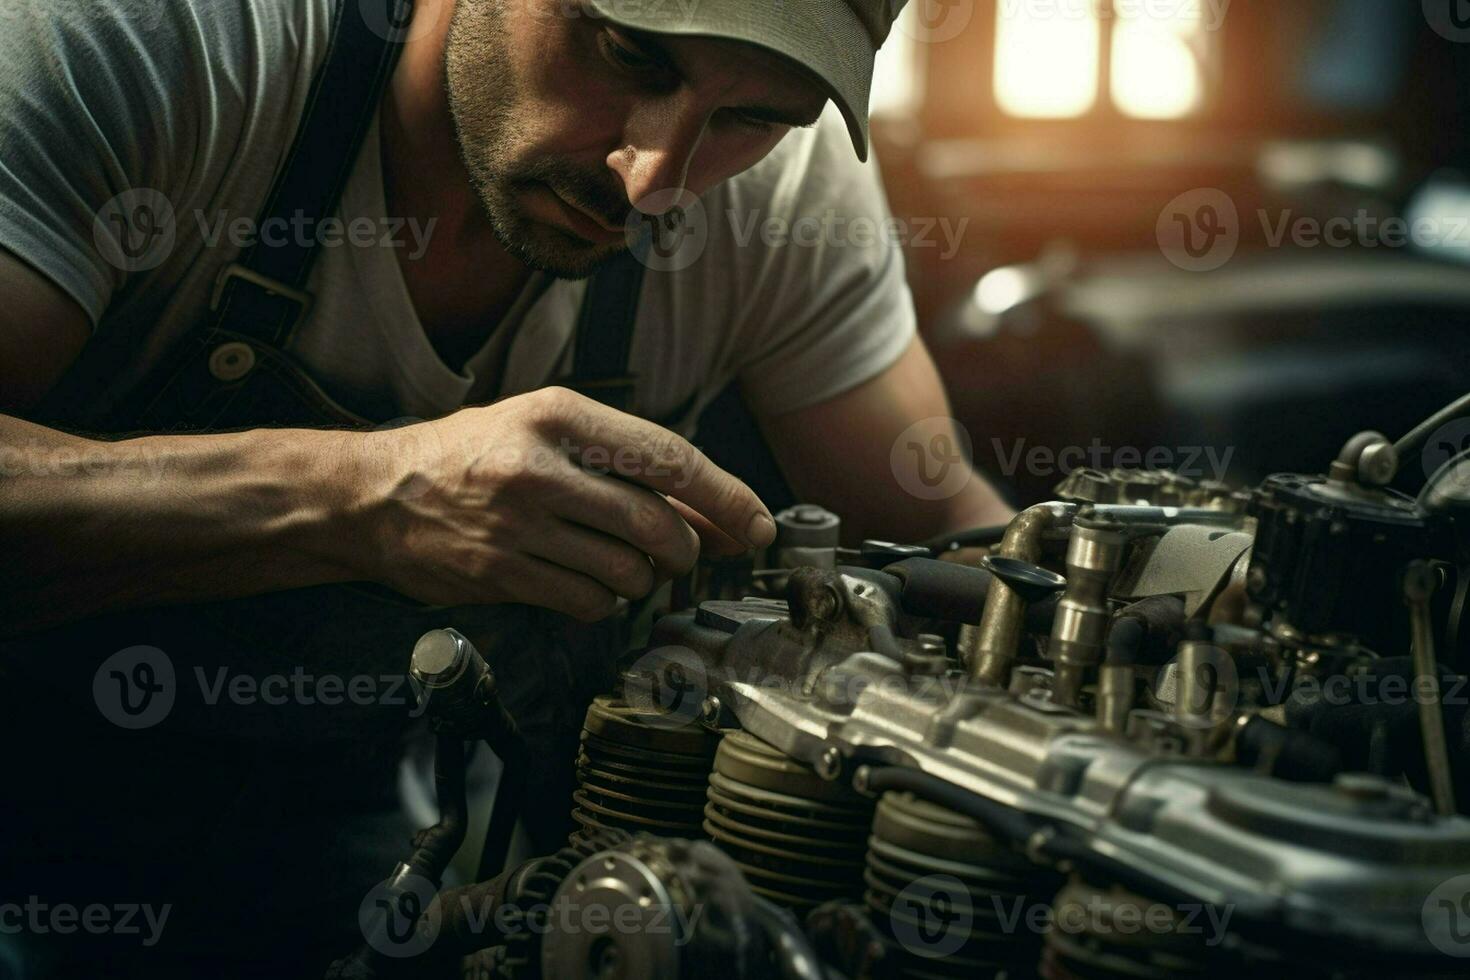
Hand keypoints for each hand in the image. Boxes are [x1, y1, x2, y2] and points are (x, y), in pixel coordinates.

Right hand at [345, 387, 776, 619]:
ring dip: (643, 579)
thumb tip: (714, 513)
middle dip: (687, 550)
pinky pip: (587, 602)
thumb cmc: (471, 456)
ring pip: (627, 570)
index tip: (759, 526)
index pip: (669, 458)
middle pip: (656, 523)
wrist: (374, 496)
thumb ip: (622, 463)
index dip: (726, 497)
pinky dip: (605, 602)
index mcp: (558, 414)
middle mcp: (539, 465)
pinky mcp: (499, 573)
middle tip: (683, 555)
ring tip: (625, 565)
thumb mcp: (543, 429)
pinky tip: (588, 584)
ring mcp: (516, 524)